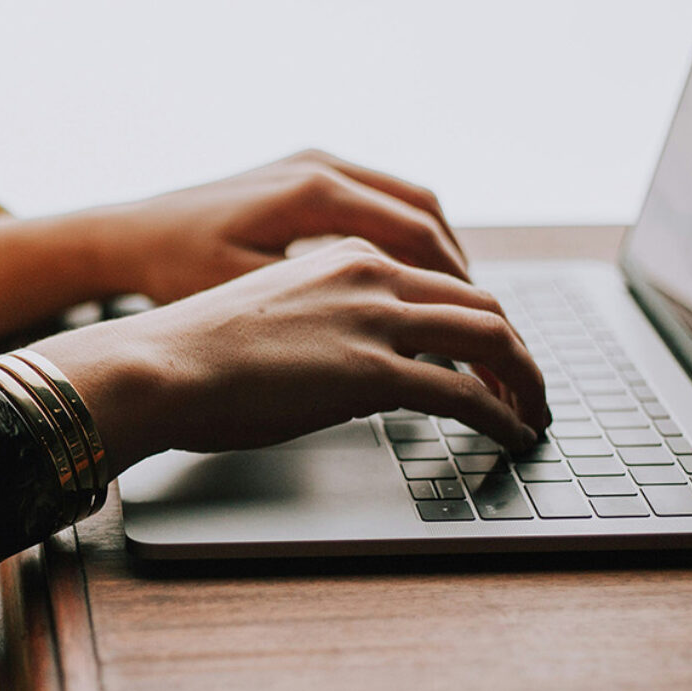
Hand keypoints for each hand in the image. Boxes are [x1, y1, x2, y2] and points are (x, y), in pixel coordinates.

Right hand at [29, 237, 548, 473]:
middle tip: (529, 387)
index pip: (440, 280)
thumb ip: (325, 325)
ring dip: (525, 380)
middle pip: (480, 303)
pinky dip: (503, 414)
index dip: (479, 320)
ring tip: (534, 414)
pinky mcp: (373, 371)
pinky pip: (467, 393)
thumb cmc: (193, 352)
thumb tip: (350, 369)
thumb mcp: (273, 316)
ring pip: (491, 338)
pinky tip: (512, 435)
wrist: (157, 364)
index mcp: (344, 255)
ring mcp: (374, 319)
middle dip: (517, 350)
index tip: (491, 354)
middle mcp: (370, 274)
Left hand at [86, 149, 467, 304]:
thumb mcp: (250, 298)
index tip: (481, 330)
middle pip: (425, 214)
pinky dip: (406, 236)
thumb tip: (397, 347)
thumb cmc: (176, 271)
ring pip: (408, 202)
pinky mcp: (303, 172)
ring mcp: (313, 163)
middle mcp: (321, 167)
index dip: (456, 288)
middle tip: (485, 323)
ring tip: (458, 305)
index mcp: (314, 193)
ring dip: (438, 252)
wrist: (128, 235)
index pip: (417, 237)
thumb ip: (325, 315)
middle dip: (460, 272)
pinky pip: (378, 199)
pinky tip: (410, 279)